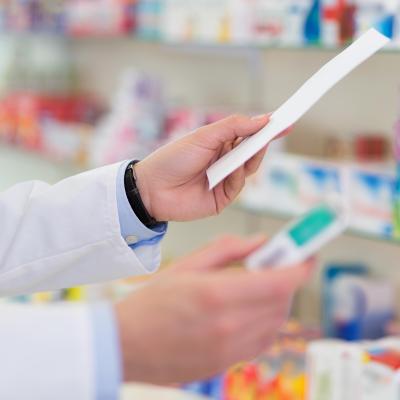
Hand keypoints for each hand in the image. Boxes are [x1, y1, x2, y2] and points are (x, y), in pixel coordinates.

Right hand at [115, 236, 313, 384]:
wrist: (125, 343)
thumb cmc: (152, 301)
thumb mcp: (188, 264)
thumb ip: (229, 249)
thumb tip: (262, 242)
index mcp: (217, 294)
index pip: (279, 281)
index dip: (300, 266)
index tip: (307, 254)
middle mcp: (228, 325)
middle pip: (282, 301)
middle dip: (288, 279)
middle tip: (280, 264)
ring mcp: (229, 350)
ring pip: (276, 322)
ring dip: (278, 300)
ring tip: (261, 285)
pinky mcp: (225, 364)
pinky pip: (262, 341)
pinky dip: (267, 321)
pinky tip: (250, 309)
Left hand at [134, 114, 272, 221]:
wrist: (153, 188)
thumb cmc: (174, 158)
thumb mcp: (204, 136)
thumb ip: (234, 127)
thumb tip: (262, 119)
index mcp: (219, 144)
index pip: (248, 135)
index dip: (265, 128)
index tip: (284, 120)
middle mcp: (224, 162)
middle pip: (252, 152)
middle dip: (264, 141)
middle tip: (279, 129)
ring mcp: (224, 181)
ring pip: (249, 169)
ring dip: (251, 158)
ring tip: (253, 147)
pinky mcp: (222, 199)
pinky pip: (238, 186)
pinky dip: (237, 176)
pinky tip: (231, 171)